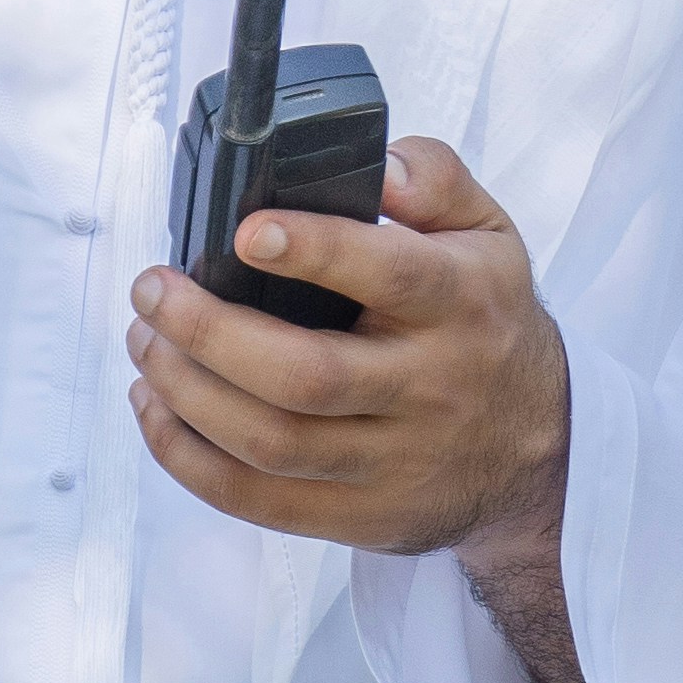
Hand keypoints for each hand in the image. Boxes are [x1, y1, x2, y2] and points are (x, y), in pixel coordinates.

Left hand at [129, 134, 579, 682]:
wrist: (538, 449)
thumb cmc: (487, 323)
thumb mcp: (489, 236)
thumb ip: (437, 182)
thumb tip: (380, 166)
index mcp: (462, 305)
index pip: (391, 276)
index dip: (313, 251)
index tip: (244, 232)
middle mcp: (430, 389)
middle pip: (305, 376)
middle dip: (208, 333)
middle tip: (152, 290)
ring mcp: (393, 463)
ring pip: (269, 443)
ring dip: (184, 393)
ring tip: (145, 340)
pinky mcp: (360, 516)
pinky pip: (255, 500)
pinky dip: (186, 458)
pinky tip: (156, 407)